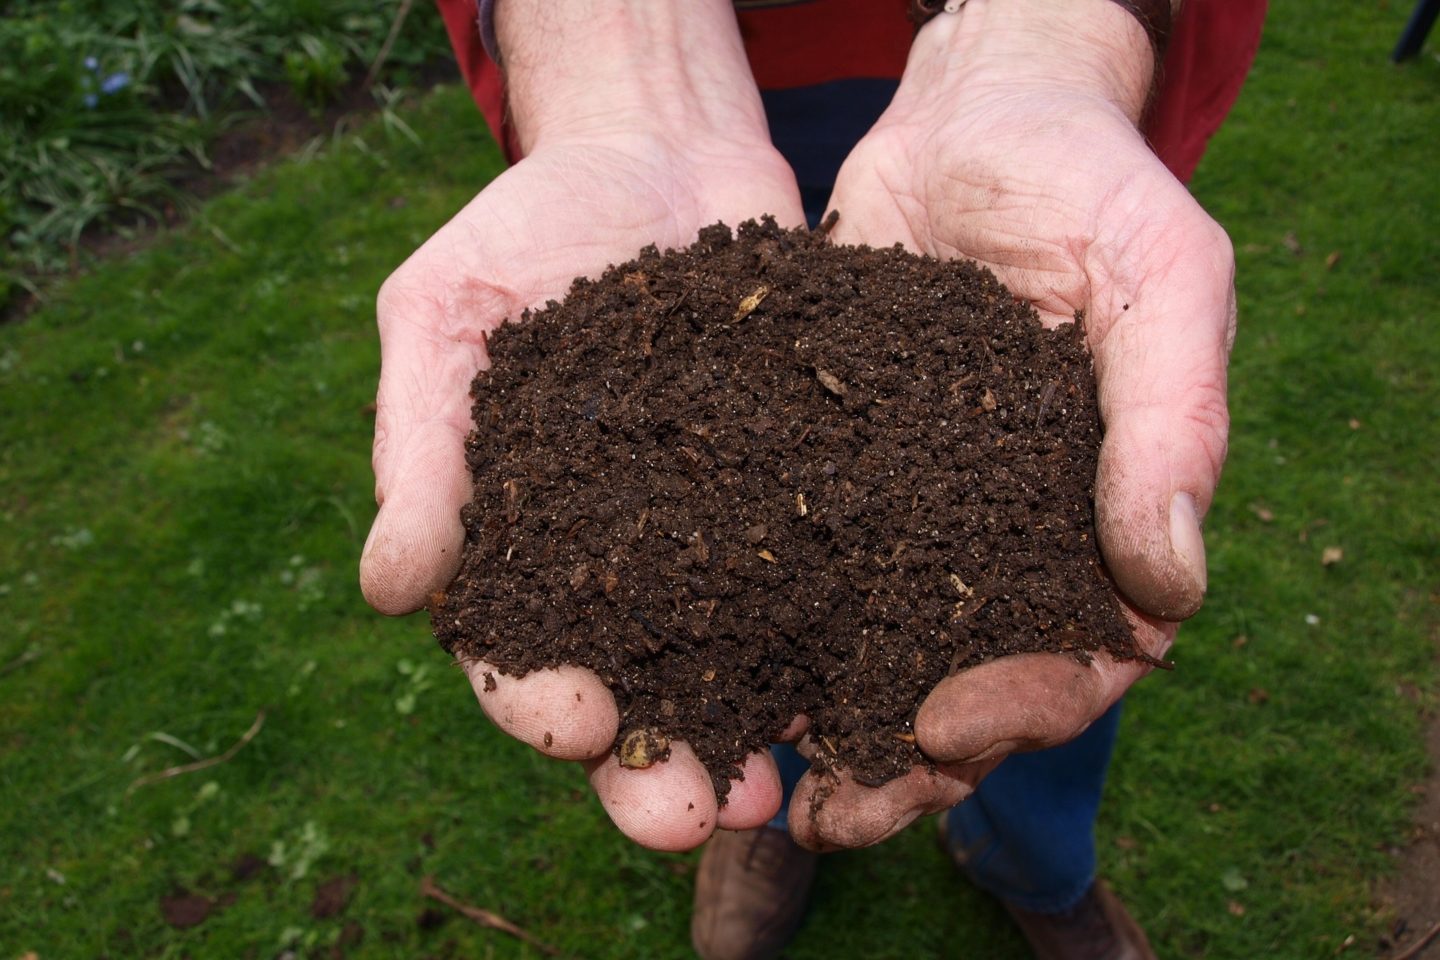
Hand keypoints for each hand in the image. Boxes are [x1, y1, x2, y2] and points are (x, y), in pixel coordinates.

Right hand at [359, 0, 806, 850]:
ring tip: (786, 788)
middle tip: (694, 814)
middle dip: (657, 766)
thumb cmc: (526, 229)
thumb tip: (389, 591)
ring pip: (736, 665)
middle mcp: (623, 564)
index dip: (539, 702)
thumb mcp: (445, 315)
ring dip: (756, 735)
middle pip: (635, 692)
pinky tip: (873, 681)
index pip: (516, 652)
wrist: (656, 148)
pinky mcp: (803, 494)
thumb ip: (422, 448)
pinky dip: (842, 639)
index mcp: (520, 544)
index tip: (576, 724)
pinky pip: (824, 579)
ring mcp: (719, 536)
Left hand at [787, 0, 1233, 850]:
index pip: (1082, 655)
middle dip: (904, 760)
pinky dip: (755, 625)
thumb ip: (1174, 420)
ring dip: (820, 723)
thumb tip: (1170, 586)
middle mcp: (1002, 535)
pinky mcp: (827, 472)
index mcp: (1098, 518)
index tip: (943, 728)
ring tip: (754, 782)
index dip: (1023, 708)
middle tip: (830, 815)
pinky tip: (700, 667)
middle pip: (964, 684)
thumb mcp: (1159, 277)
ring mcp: (912, 511)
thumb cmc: (1089, 183)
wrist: (971, 116)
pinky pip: (794, 566)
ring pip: (871, 648)